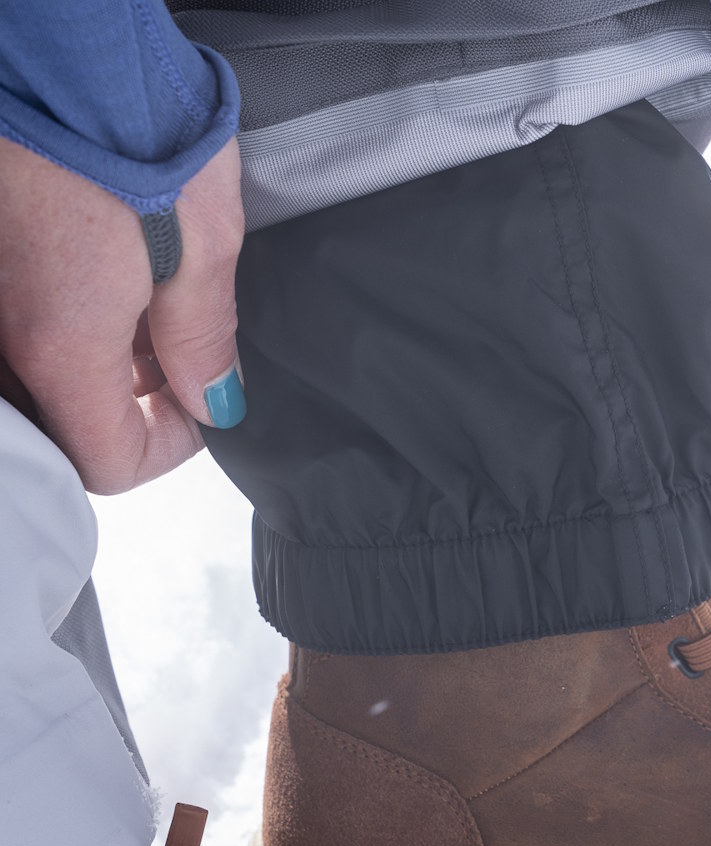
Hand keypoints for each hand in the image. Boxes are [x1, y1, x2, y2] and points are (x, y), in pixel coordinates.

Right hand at [0, 137, 244, 493]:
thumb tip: (214, 400)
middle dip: (132, 403)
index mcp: (60, 344)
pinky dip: (68, 315)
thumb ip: (202, 339)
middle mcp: (3, 327)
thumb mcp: (203, 245)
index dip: (169, 449)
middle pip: (67, 417)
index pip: (106, 462)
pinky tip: (112, 271)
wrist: (59, 41)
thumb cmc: (131, 128)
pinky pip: (21, 315)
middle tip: (180, 356)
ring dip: (102, 358)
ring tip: (155, 302)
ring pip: (41, 366)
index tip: (204, 409)